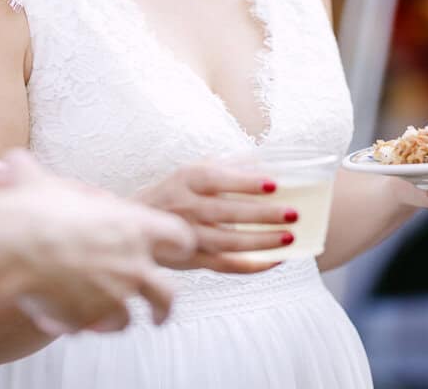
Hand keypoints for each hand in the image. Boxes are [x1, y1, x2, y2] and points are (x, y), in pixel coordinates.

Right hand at [5, 154, 196, 334]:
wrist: (16, 247)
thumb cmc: (35, 210)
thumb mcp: (44, 183)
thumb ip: (41, 178)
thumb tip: (15, 162)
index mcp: (134, 226)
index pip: (178, 237)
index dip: (179, 243)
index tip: (177, 249)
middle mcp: (133, 264)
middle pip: (167, 294)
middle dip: (164, 307)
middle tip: (158, 313)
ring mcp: (115, 296)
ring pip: (129, 318)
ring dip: (117, 318)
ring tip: (107, 321)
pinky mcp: (91, 319)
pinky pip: (92, 329)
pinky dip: (84, 326)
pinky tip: (69, 321)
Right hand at [133, 161, 303, 273]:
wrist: (135, 223)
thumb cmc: (173, 192)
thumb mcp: (191, 171)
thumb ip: (226, 166)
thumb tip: (266, 161)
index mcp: (186, 179)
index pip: (218, 179)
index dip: (246, 182)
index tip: (274, 184)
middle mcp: (186, 207)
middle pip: (226, 213)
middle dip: (261, 214)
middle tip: (292, 213)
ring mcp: (188, 237)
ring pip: (228, 243)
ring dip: (261, 241)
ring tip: (289, 237)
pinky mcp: (192, 260)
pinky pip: (226, 266)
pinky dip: (253, 265)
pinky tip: (276, 259)